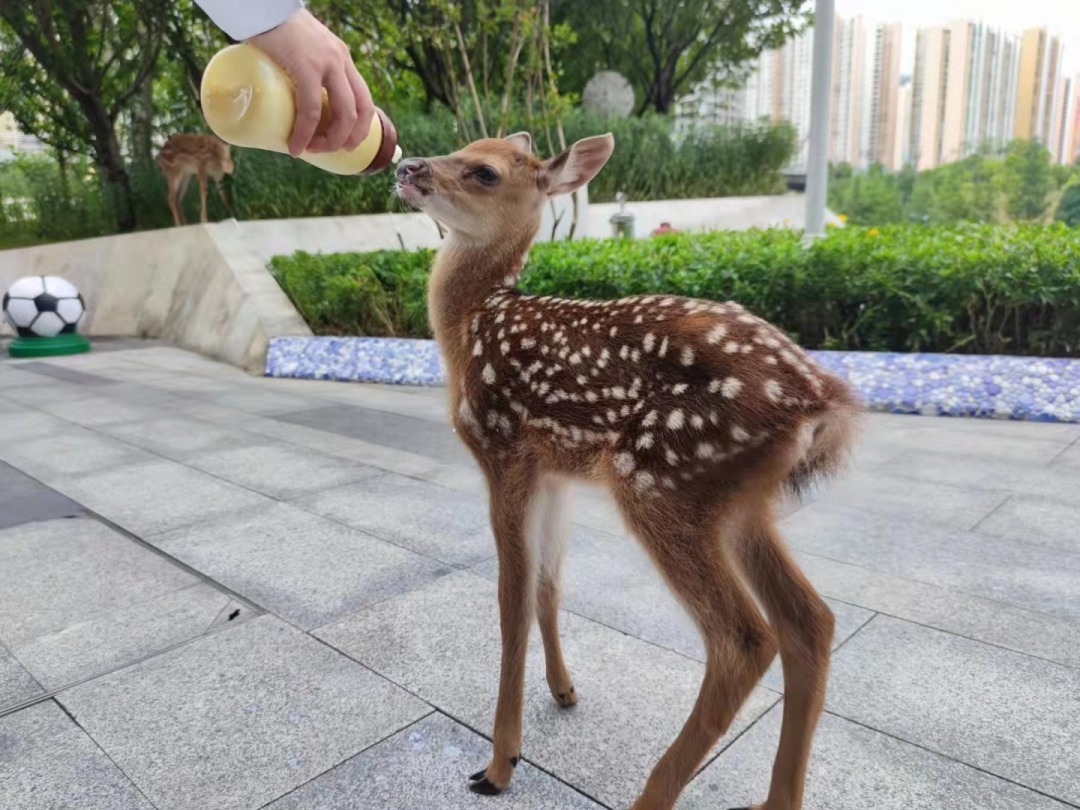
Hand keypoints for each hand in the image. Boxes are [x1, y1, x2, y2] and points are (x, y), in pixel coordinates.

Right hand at [249, 9, 373, 156]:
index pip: (364, 99)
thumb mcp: (301, 48)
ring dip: (331, 140)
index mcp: (342, 58)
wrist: (260, 4)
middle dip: (350, 139)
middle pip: (362, 111)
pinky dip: (305, 133)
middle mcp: (341, 61)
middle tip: (331, 151)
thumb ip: (305, 68)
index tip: (346, 142)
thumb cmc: (273, 27)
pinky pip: (311, 109)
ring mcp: (327, 63)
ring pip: (344, 114)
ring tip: (312, 150)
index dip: (360, 127)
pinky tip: (296, 145)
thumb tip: (292, 98)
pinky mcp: (306, 67)